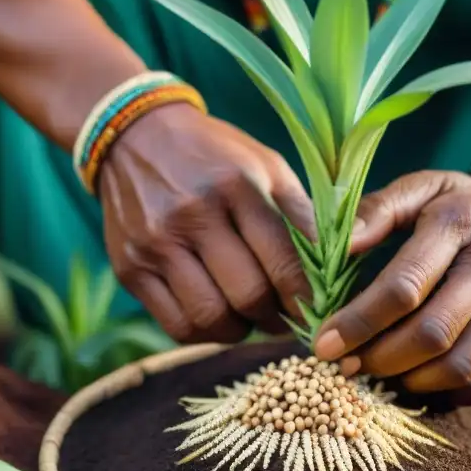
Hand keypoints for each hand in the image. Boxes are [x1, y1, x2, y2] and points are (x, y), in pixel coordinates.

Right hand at [99, 103, 315, 343]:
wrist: (135, 137)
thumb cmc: (215, 156)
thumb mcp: (266, 166)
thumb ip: (302, 214)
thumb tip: (340, 264)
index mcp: (236, 186)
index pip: (283, 262)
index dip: (306, 298)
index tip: (317, 310)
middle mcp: (193, 215)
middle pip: (248, 296)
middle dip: (277, 318)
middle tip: (288, 319)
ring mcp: (156, 244)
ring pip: (210, 318)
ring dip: (241, 330)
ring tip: (252, 318)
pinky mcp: (130, 268)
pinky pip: (176, 324)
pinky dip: (205, 333)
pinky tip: (218, 317)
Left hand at [313, 167, 470, 404]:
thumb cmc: (462, 207)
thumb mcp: (422, 188)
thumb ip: (377, 211)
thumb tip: (340, 246)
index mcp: (461, 223)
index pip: (404, 286)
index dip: (358, 322)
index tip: (323, 344)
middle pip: (430, 334)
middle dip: (378, 359)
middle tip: (347, 366)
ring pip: (457, 367)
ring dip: (407, 381)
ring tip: (379, 373)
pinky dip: (444, 394)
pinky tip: (418, 380)